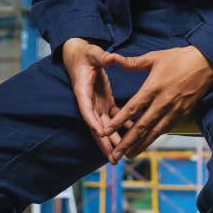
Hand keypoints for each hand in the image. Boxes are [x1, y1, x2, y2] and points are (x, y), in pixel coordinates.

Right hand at [61, 38, 122, 158]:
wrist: (79, 55)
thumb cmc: (84, 54)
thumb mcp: (93, 53)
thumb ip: (102, 57)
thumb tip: (113, 57)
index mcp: (82, 90)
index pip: (86, 109)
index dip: (92, 121)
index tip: (101, 133)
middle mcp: (89, 101)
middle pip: (96, 125)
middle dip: (104, 143)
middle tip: (113, 158)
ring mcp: (97, 103)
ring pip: (105, 126)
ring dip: (113, 140)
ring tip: (123, 155)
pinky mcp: (104, 102)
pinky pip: (114, 117)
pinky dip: (123, 125)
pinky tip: (134, 133)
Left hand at [102, 46, 212, 161]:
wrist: (206, 63)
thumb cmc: (179, 58)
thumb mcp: (154, 57)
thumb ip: (133, 62)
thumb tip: (114, 58)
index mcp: (153, 88)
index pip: (132, 108)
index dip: (118, 121)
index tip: (107, 131)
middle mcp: (163, 102)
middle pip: (142, 126)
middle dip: (127, 142)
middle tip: (115, 155)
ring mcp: (174, 110)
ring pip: (155, 132)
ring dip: (141, 145)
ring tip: (129, 155)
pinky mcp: (184, 114)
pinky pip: (167, 129)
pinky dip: (155, 138)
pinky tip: (147, 143)